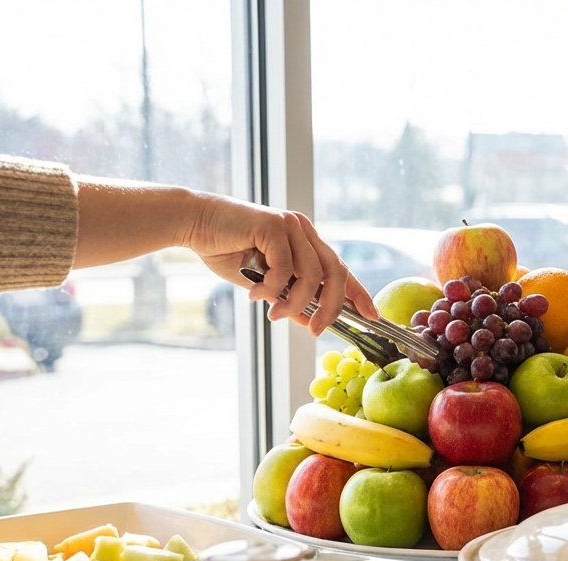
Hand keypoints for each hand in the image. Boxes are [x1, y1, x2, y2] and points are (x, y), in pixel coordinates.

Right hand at [185, 193, 378, 334]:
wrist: (194, 223)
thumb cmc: (226, 250)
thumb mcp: (262, 282)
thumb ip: (287, 297)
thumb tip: (308, 320)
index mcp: (306, 241)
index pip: (341, 269)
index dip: (358, 293)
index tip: (372, 316)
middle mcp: (304, 230)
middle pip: (335, 273)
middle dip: (330, 307)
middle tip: (314, 329)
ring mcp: (291, 225)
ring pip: (311, 274)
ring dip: (294, 302)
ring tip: (273, 314)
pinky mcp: (275, 225)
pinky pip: (285, 268)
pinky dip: (272, 288)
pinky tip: (254, 293)